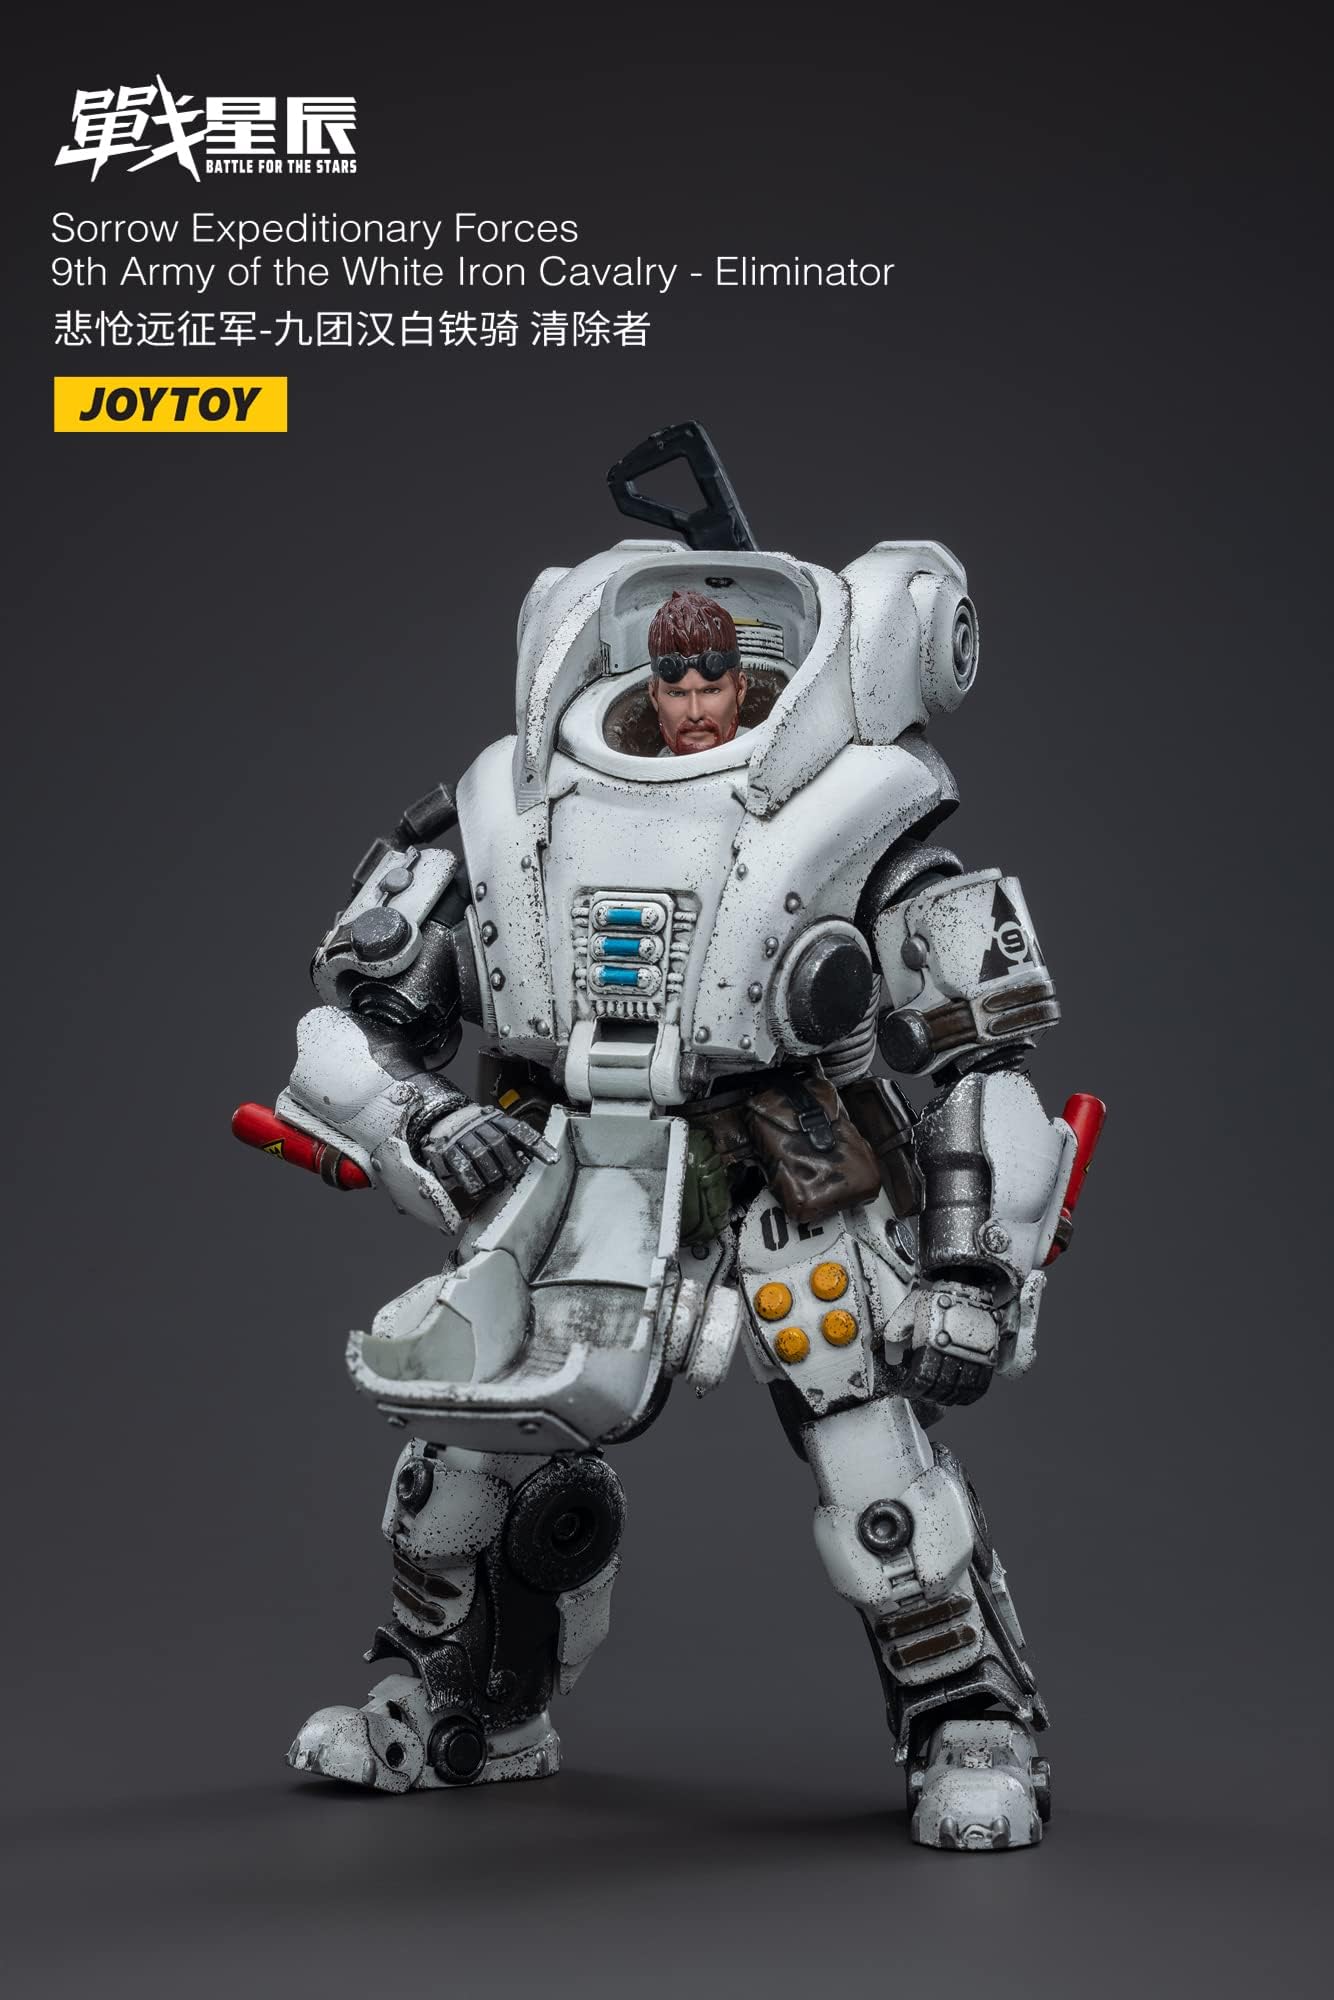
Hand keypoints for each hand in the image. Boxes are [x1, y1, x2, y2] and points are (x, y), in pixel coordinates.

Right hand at [419, 1103, 557, 1204]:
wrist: (440, 1120)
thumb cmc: (475, 1132)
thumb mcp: (496, 1129)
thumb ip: (515, 1142)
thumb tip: (543, 1159)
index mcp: (496, 1119)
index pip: (519, 1130)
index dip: (537, 1145)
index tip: (553, 1160)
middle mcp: (479, 1124)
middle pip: (498, 1143)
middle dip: (509, 1165)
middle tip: (512, 1177)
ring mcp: (461, 1136)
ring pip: (480, 1155)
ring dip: (491, 1176)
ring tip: (496, 1186)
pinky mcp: (446, 1150)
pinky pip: (462, 1167)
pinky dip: (472, 1181)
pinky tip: (479, 1190)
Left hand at [889, 1279, 1001, 1407]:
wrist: (966, 1288)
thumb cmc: (938, 1298)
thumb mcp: (910, 1308)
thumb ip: (897, 1327)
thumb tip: (887, 1343)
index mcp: (932, 1339)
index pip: (922, 1377)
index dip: (913, 1388)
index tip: (907, 1389)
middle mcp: (954, 1349)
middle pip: (941, 1386)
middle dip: (929, 1395)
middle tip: (922, 1394)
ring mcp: (972, 1353)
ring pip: (961, 1388)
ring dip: (948, 1397)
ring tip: (940, 1397)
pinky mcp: (987, 1355)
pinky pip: (980, 1383)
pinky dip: (970, 1394)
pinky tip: (962, 1396)